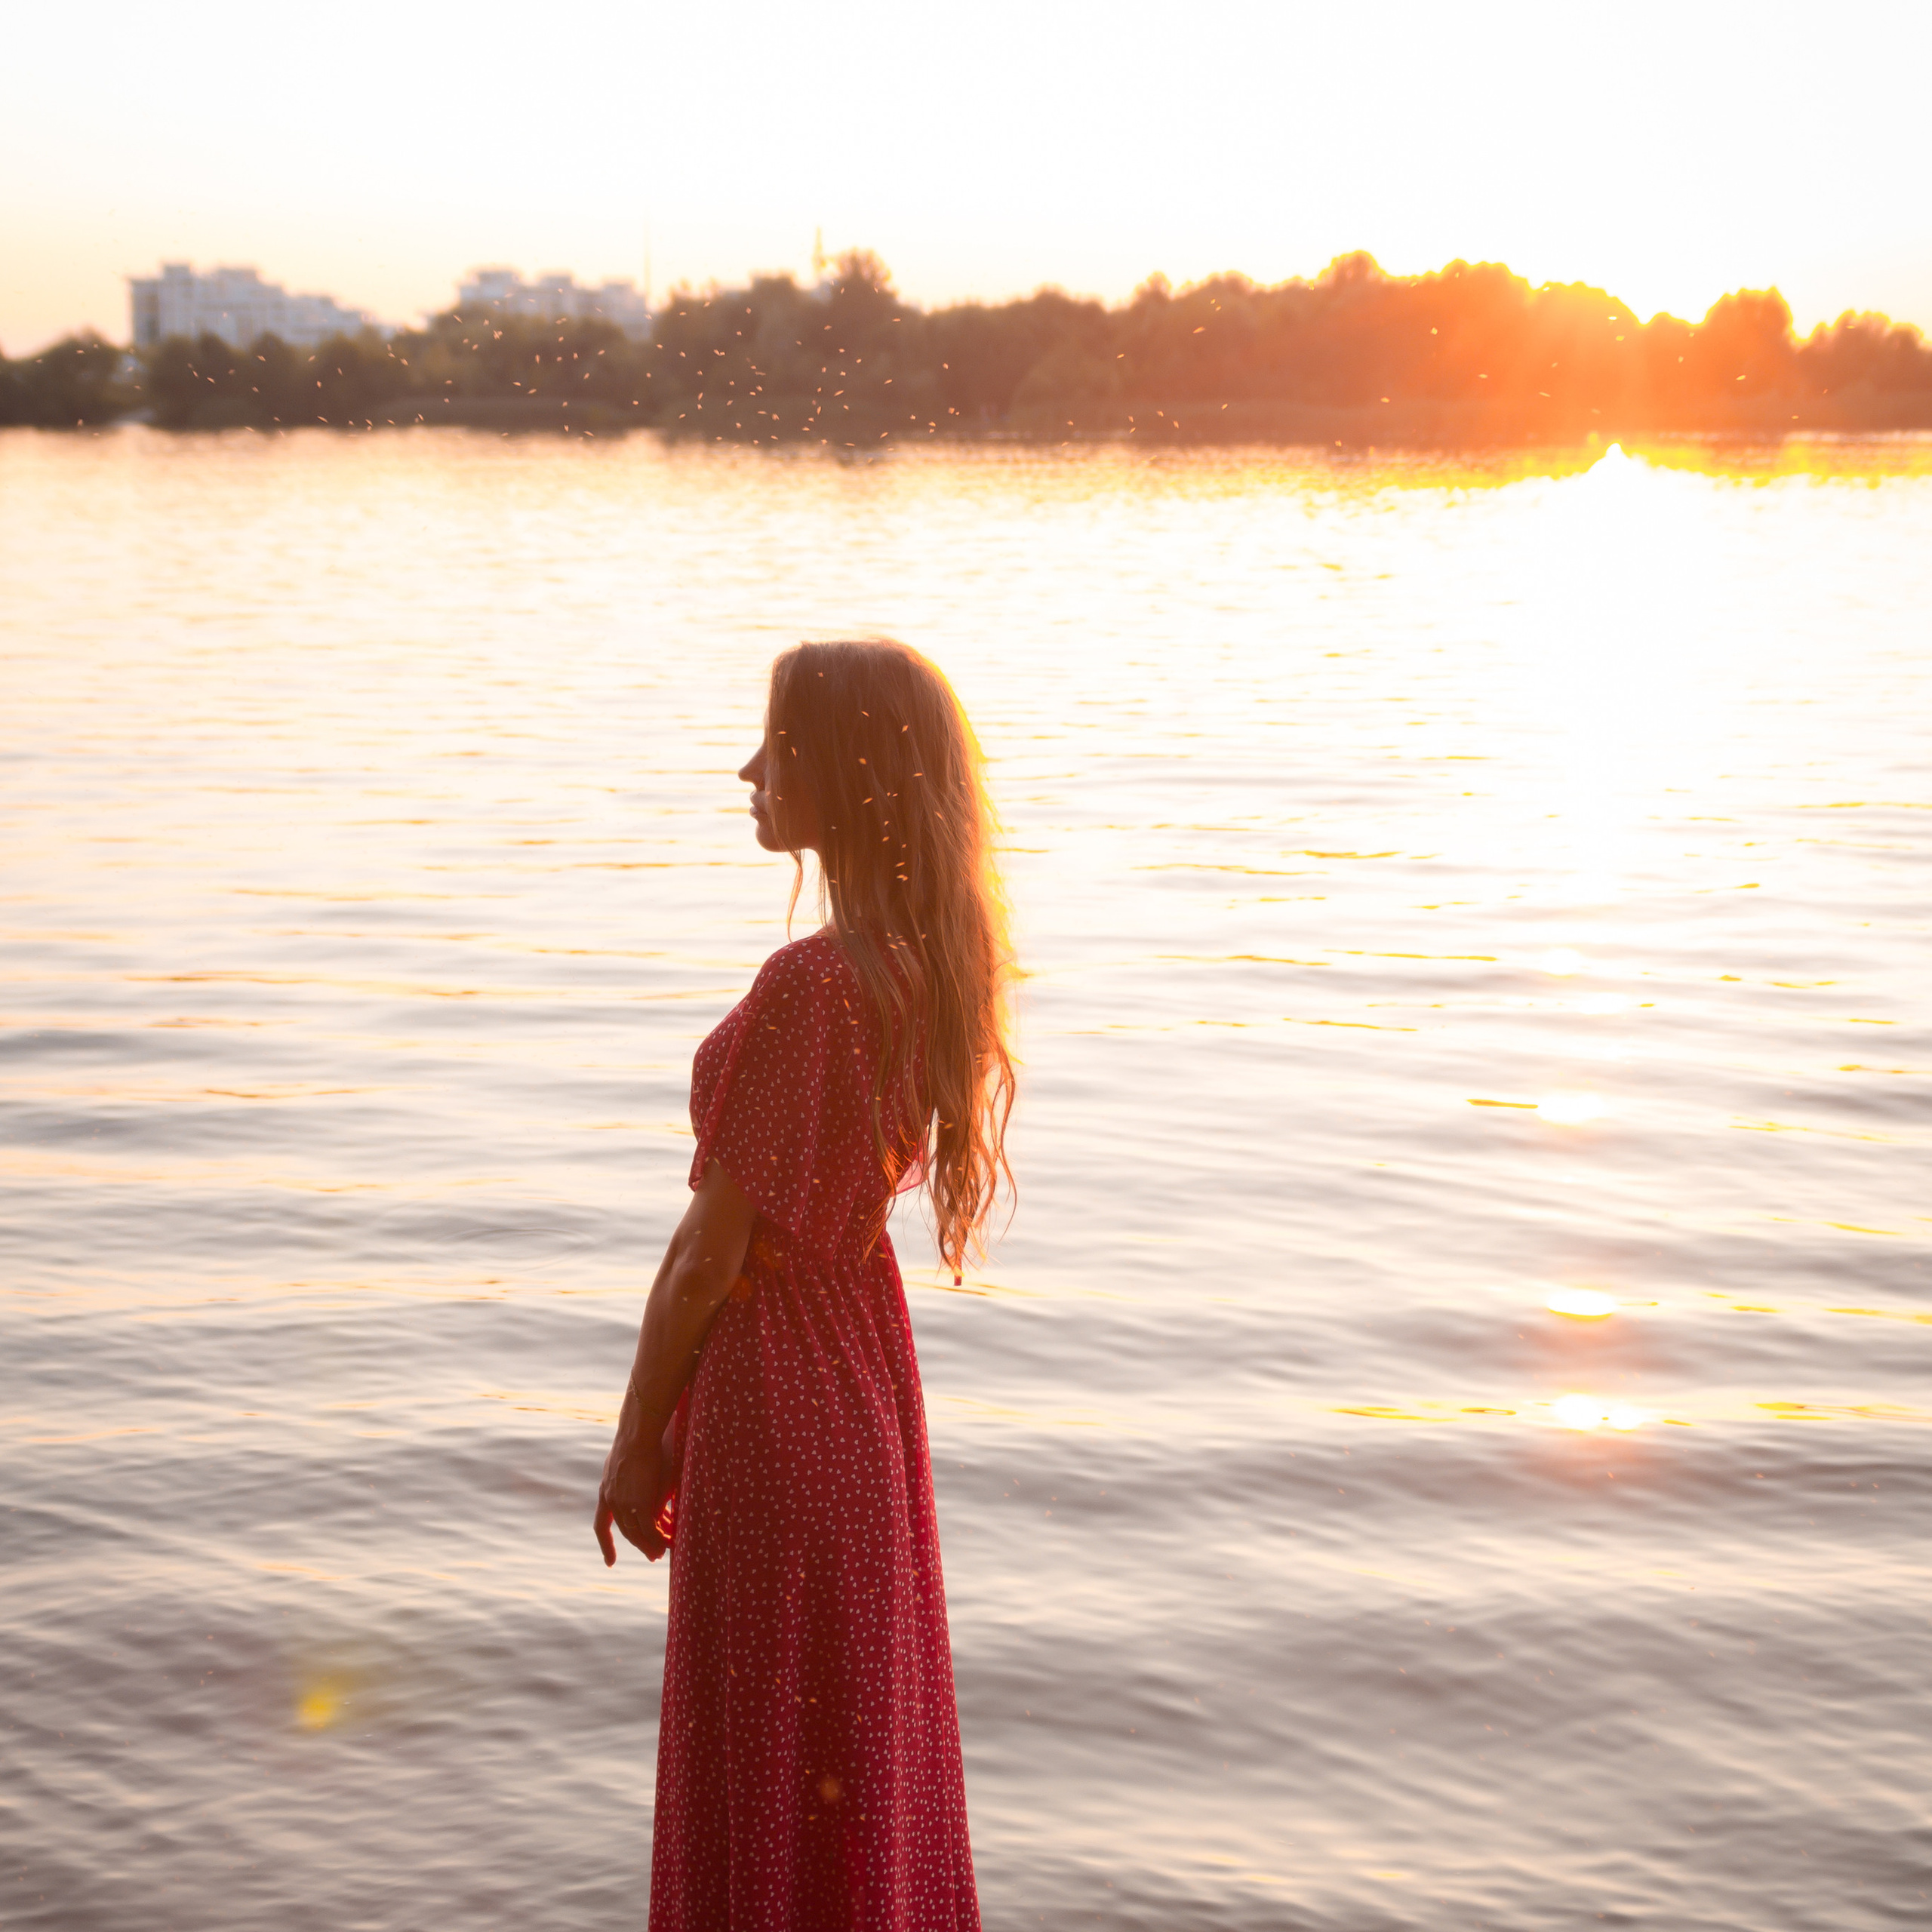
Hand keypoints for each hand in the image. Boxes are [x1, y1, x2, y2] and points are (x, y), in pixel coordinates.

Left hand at [595, 1427, 668, 1566]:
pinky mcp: (639, 1504)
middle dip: (639, 1545)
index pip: (601, 1525)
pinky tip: (666, 1544)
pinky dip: (657, 1539)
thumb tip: (636, 1475)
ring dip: (650, 1545)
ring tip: (661, 1554)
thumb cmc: (636, 1440)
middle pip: (625, 1531)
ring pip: (637, 1533)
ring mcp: (623, 1504)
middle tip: (652, 1556)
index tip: (610, 1562)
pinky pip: (649, 1529)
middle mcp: (611, 1501)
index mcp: (605, 1491)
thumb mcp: (625, 1462)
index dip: (606, 1544)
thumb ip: (628, 1476)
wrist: (637, 1435)